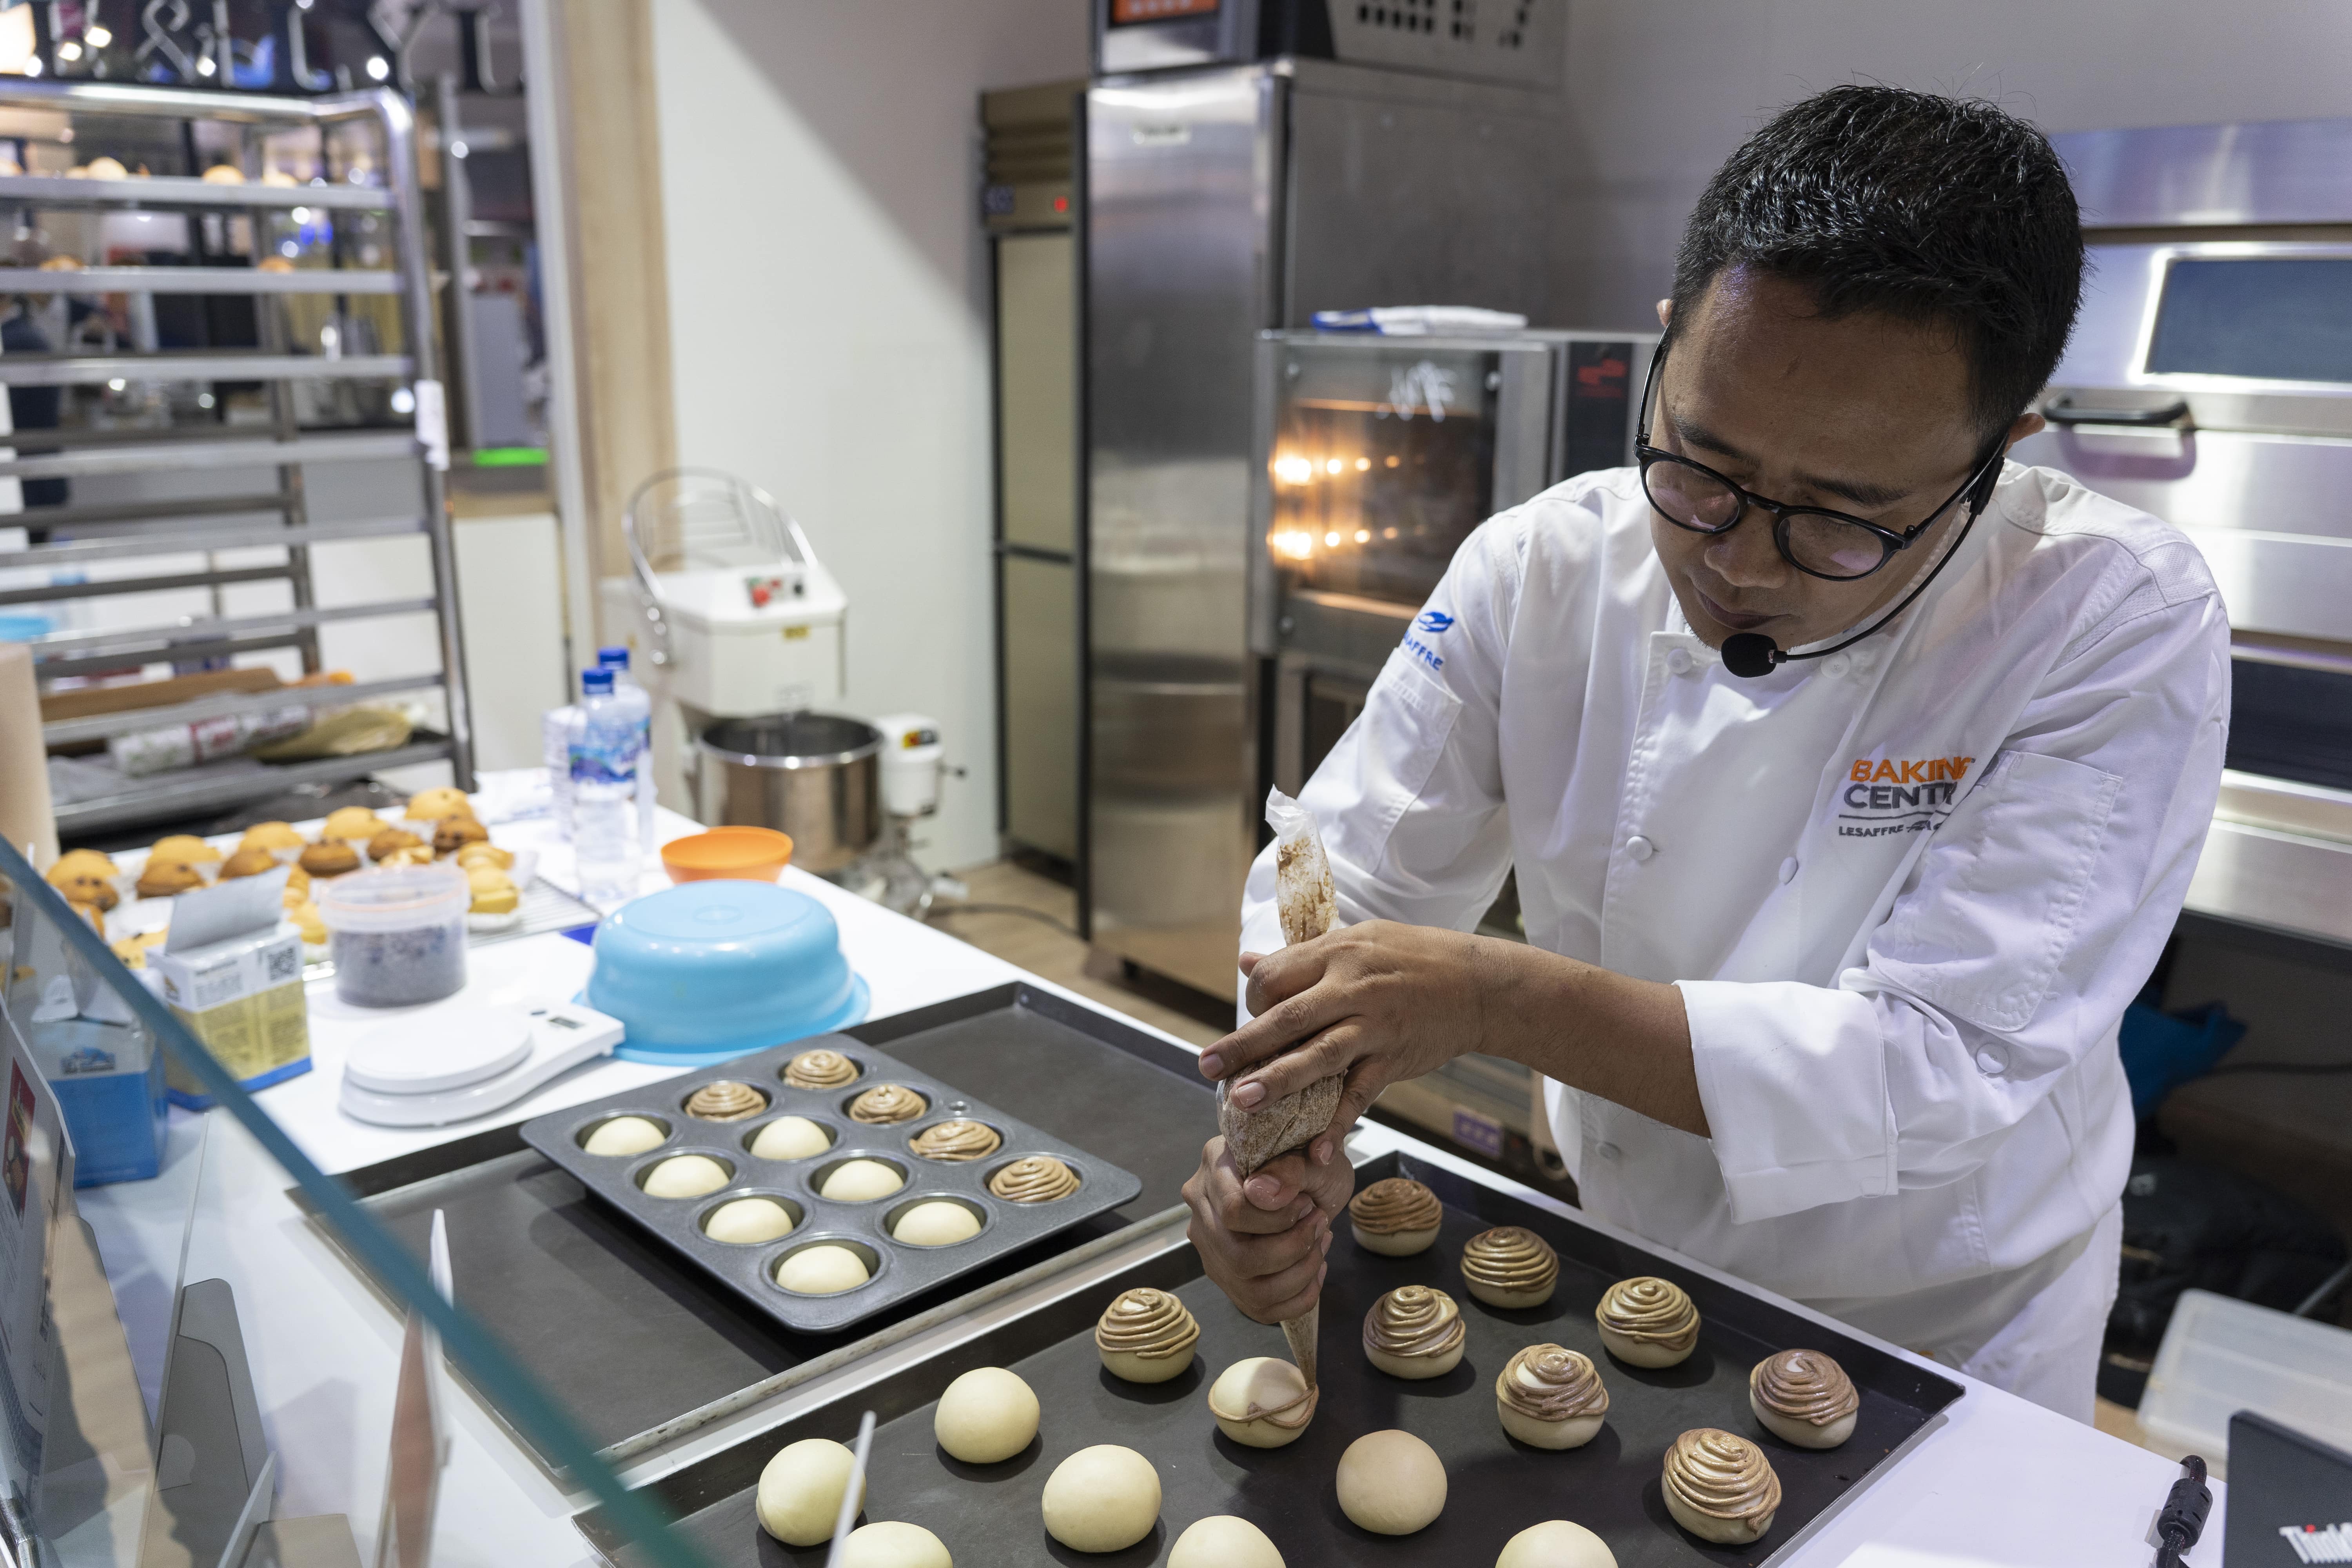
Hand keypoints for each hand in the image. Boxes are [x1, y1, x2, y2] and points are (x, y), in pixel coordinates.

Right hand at [1181, 1132, 1352, 1322]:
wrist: (1309, 1175)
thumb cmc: (1308, 1160)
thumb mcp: (1309, 1153)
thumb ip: (1288, 1168)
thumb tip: (1265, 1195)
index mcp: (1215, 1165)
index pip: (1234, 1211)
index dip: (1279, 1218)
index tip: (1309, 1204)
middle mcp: (1201, 1210)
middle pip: (1239, 1258)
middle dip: (1293, 1249)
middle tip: (1320, 1224)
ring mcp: (1211, 1249)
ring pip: (1251, 1290)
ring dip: (1300, 1274)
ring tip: (1321, 1244)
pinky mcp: (1228, 1279)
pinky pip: (1261, 1309)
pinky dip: (1300, 1296)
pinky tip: (1316, 1267)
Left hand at [1199, 920, 1499, 1143]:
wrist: (1479, 985)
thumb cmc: (1413, 958)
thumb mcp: (1357, 941)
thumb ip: (1301, 957)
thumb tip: (1246, 962)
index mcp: (1337, 953)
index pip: (1277, 978)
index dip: (1254, 1001)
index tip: (1251, 1021)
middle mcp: (1352, 988)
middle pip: (1287, 1017)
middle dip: (1244, 1044)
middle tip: (1205, 1067)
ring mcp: (1374, 1026)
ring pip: (1318, 1055)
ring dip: (1278, 1081)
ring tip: (1242, 1102)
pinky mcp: (1394, 1059)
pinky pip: (1360, 1094)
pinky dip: (1338, 1122)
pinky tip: (1316, 1148)